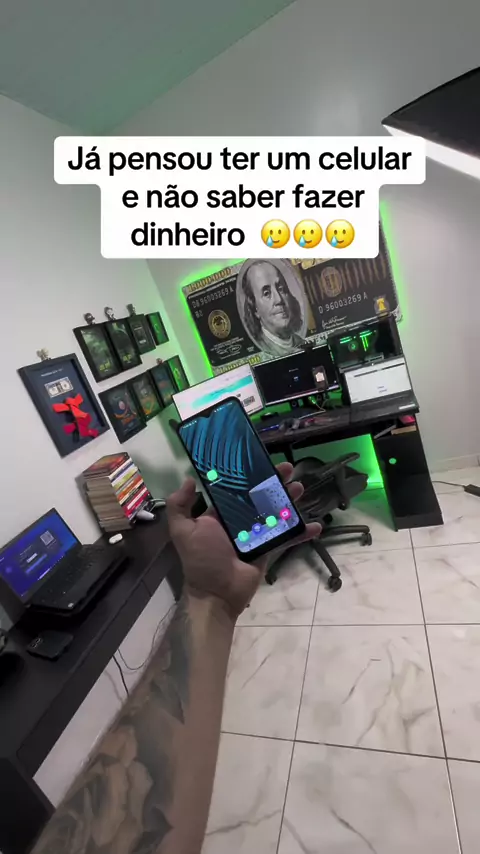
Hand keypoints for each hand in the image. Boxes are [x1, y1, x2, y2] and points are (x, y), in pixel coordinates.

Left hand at [167, 462, 320, 617]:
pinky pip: (287, 538)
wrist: (218, 593)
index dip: (247, 475)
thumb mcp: (183, 530)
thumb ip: (179, 505)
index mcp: (219, 514)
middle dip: (274, 482)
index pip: (235, 489)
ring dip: (289, 500)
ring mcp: (256, 535)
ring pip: (276, 512)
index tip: (260, 460)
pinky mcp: (268, 549)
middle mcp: (238, 521)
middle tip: (288, 470)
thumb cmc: (202, 559)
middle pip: (259, 496)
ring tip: (300, 488)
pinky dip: (301, 533)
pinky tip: (315, 525)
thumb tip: (189, 479)